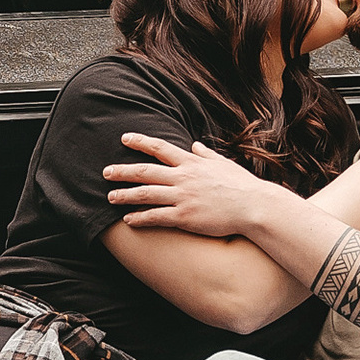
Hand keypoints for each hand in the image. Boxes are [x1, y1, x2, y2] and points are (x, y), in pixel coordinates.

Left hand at [102, 131, 274, 235]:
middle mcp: (184, 178)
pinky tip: (128, 220)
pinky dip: (140, 218)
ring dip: (125, 195)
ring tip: (110, 197)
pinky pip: (156, 217)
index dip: (140, 142)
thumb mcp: (224, 164)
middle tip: (105, 172)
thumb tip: (195, 145)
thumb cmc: (242, 186)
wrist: (254, 207)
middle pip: (145, 171)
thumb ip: (206, 155)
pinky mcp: (185, 217)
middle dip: (123, 171)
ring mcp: (183, 197)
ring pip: (146, 194)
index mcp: (192, 163)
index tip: (124, 138)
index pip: (160, 148)